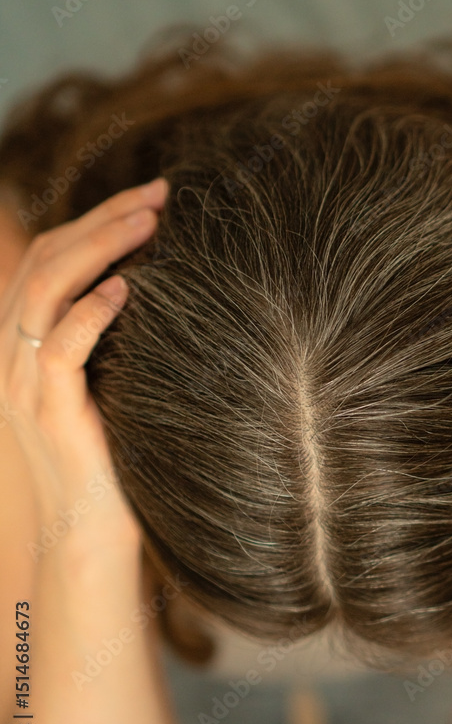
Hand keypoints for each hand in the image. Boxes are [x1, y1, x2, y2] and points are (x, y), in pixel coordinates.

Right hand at [0, 177, 168, 555]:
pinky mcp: (45, 411)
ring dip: (99, 246)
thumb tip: (164, 282)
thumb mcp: (112, 377)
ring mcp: (22, 380)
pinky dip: (90, 311)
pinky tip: (128, 289)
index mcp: (27, 337)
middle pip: (47, 258)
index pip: (52, 256)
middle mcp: (14, 350)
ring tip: (150, 221)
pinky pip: (58, 348)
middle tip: (161, 193)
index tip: (154, 197)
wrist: (93, 530)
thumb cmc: (115, 452)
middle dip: (103, 218)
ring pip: (45, 288)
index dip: (97, 219)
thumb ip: (116, 332)